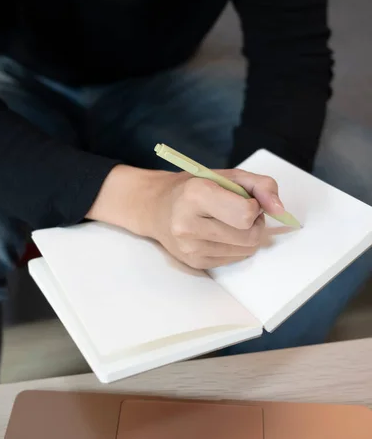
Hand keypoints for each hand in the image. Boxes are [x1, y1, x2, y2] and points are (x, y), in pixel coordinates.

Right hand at [87, 165, 285, 269]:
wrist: (157, 207)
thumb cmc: (194, 187)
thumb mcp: (228, 175)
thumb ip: (261, 186)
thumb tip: (280, 210)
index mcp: (196, 195)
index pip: (246, 214)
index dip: (254, 207)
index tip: (244, 199)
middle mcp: (188, 224)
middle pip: (250, 236)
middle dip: (255, 224)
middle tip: (242, 211)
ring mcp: (190, 248)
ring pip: (245, 250)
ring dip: (248, 236)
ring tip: (230, 221)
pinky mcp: (194, 263)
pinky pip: (234, 259)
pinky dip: (235, 246)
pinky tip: (219, 233)